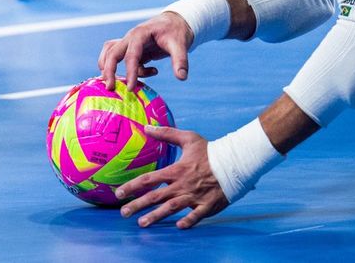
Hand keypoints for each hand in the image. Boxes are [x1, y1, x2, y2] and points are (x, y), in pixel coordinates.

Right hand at [97, 10, 193, 90]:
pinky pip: (123, 59)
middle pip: (112, 53)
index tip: (130, 88)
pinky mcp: (133, 49)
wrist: (176, 22)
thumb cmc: (176, 31)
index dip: (130, 72)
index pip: (131, 55)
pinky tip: (148, 72)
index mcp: (140, 34)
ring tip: (112, 83)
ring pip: (110, 53)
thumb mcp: (181, 44)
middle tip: (110, 88)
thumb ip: (180, 60)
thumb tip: (181, 78)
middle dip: (109, 70)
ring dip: (108, 67)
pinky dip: (129, 70)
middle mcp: (130, 38)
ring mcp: (129, 43)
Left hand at [114, 125, 228, 228]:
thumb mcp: (188, 138)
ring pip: (171, 208)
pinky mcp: (208, 205)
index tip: (119, 193)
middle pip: (156, 197)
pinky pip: (196, 215)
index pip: (149, 179)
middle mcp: (182, 185)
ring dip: (156, 216)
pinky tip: (178, 227)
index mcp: (175, 170)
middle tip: (123, 213)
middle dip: (138, 205)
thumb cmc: (210, 151)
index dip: (132, 186)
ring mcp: (194, 197)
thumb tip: (146, 127)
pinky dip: (188, 221)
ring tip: (142, 223)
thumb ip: (166, 133)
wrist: (235, 162)